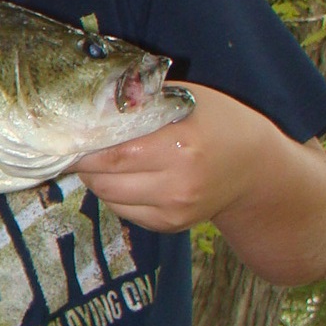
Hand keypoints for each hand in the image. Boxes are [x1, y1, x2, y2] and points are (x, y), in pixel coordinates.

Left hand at [72, 84, 266, 233]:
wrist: (256, 167)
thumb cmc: (217, 122)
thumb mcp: (185, 100)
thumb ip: (141, 102)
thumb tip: (92, 104)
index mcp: (180, 146)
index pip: (113, 153)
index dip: (84, 145)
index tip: (70, 133)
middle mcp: (178, 184)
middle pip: (105, 179)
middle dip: (84, 163)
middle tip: (79, 145)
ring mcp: (175, 210)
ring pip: (109, 198)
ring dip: (96, 178)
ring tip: (102, 159)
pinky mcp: (172, 225)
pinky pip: (124, 211)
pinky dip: (115, 194)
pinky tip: (125, 176)